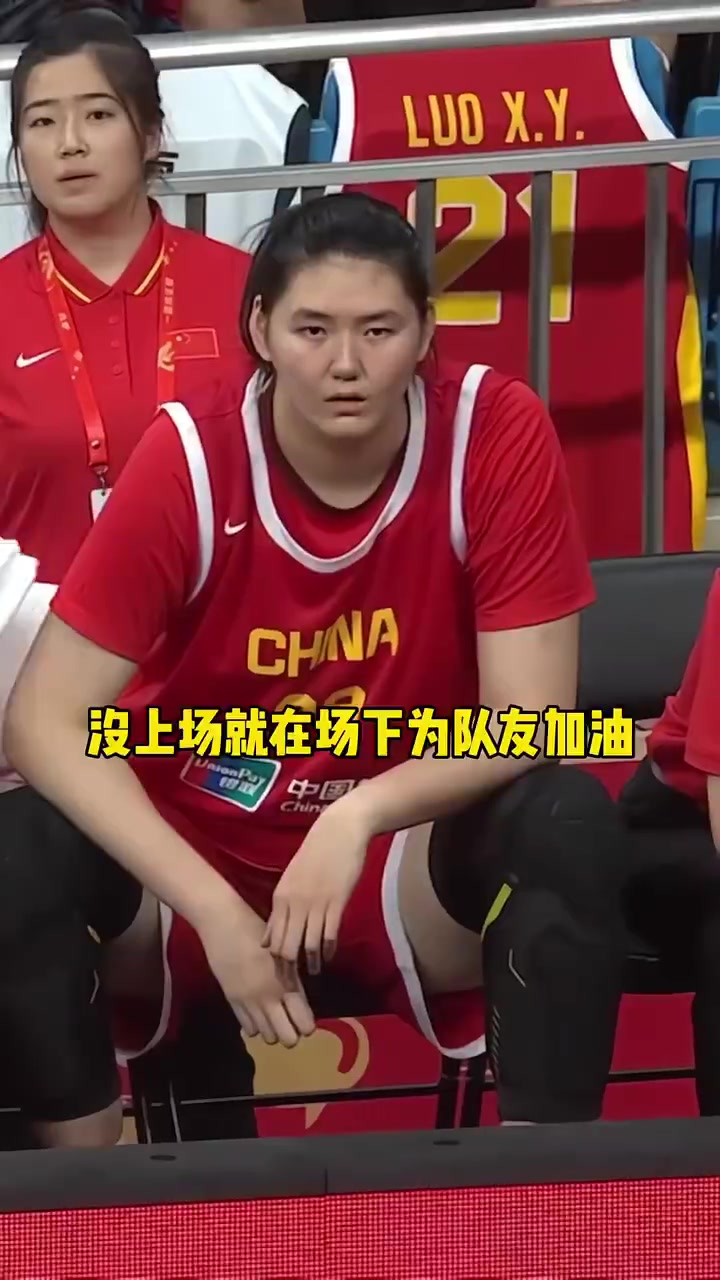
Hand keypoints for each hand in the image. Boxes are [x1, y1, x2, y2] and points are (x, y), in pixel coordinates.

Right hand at [198, 898, 314, 1046]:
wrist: (223, 923)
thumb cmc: (256, 930)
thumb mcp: (281, 954)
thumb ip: (292, 978)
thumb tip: (300, 1002)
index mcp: (286, 982)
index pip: (303, 1021)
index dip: (307, 1026)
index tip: (306, 1022)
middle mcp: (269, 997)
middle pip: (287, 1038)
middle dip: (292, 1035)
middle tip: (290, 1024)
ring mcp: (248, 1001)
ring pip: (267, 1037)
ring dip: (273, 1030)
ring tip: (273, 1017)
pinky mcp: (231, 1000)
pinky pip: (248, 1028)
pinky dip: (255, 1026)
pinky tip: (257, 1013)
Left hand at [262, 799, 369, 972]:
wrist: (338, 831)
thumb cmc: (316, 853)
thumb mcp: (291, 879)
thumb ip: (282, 908)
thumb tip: (270, 935)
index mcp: (280, 898)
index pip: (272, 939)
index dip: (274, 961)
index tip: (279, 974)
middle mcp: (294, 904)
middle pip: (285, 947)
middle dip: (288, 969)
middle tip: (294, 984)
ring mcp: (315, 904)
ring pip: (307, 946)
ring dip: (310, 963)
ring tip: (313, 972)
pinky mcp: (336, 903)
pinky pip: (329, 935)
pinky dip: (327, 951)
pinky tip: (328, 956)